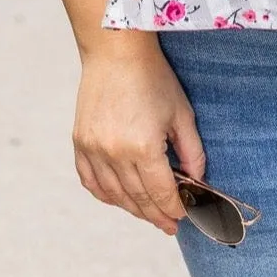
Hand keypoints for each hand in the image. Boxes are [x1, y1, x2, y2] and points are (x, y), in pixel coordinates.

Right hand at [73, 32, 205, 235]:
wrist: (115, 51)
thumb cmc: (152, 77)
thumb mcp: (181, 113)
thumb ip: (192, 151)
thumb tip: (197, 181)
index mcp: (143, 147)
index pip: (161, 193)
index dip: (174, 209)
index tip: (183, 217)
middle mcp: (115, 154)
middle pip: (137, 199)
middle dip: (155, 214)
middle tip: (168, 225)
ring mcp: (93, 150)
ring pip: (113, 195)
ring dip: (132, 209)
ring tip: (147, 214)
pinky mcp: (80, 143)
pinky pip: (90, 181)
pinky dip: (105, 195)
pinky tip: (118, 198)